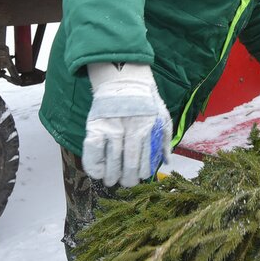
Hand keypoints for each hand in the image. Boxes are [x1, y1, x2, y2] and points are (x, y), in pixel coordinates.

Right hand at [82, 63, 171, 186]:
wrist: (124, 78)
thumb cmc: (145, 101)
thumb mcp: (162, 116)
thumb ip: (164, 140)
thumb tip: (166, 162)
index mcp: (149, 130)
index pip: (146, 161)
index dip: (142, 174)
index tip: (139, 177)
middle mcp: (131, 130)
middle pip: (130, 165)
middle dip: (127, 179)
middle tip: (124, 182)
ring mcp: (113, 128)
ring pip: (112, 161)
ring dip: (111, 176)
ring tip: (110, 180)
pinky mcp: (96, 125)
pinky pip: (93, 150)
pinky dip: (94, 164)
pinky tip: (97, 171)